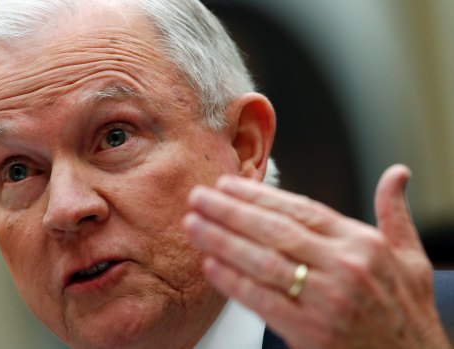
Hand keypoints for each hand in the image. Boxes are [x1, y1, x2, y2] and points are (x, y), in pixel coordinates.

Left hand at [183, 165, 450, 348]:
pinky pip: (262, 300)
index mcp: (361, 243)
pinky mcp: (310, 331)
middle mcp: (344, 266)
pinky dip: (234, 282)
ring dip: (222, 241)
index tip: (228, 183)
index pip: (300, 209)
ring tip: (193, 225)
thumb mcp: (411, 259)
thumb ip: (395, 214)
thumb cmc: (406, 313)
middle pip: (274, 230)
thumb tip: (396, 174)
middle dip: (230, 211)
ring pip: (263, 261)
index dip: (259, 195)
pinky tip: (210, 266)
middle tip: (198, 197)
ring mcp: (326, 299)